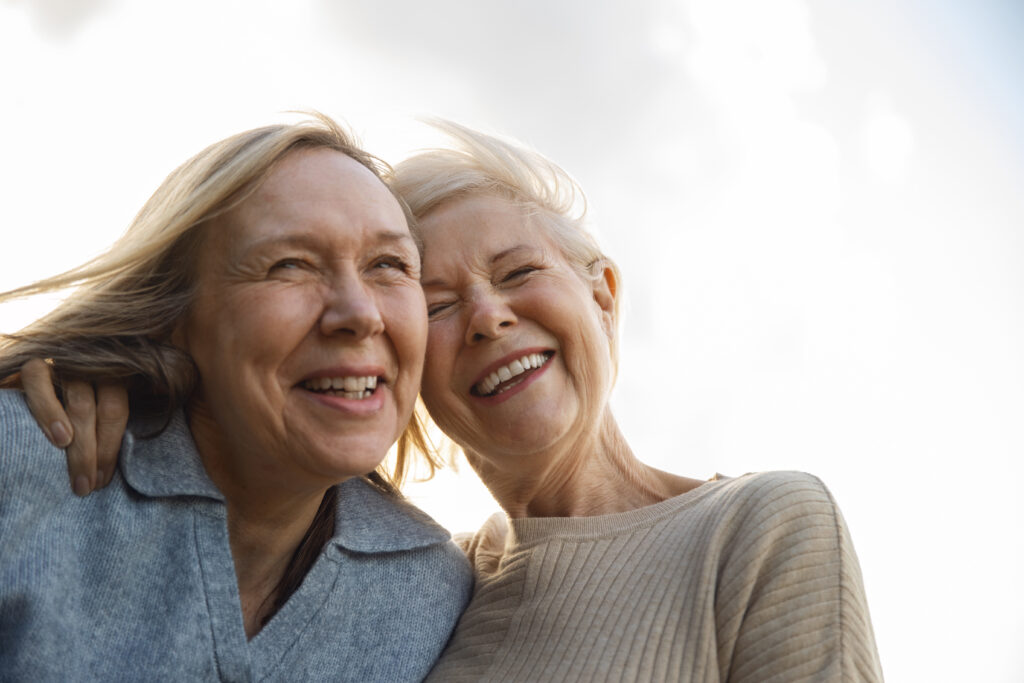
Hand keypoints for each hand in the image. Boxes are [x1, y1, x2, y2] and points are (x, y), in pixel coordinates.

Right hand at [21, 359, 129, 495]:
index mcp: (113, 378)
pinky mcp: (33, 366)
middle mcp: (92, 369)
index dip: (113, 447)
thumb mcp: (89, 422)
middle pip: (108, 408)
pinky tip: (60, 438)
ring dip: (82, 444)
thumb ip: (106, 428)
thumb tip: (123, 456)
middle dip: (101, 452)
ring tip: (79, 476)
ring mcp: (64, 365)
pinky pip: (42, 382)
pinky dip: (51, 411)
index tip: (103, 480)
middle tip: (90, 486)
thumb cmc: (62, 419)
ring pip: (81, 401)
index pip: (119, 410)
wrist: (15, 401)